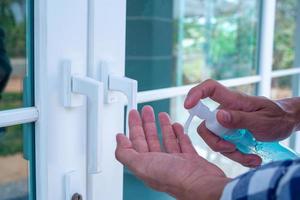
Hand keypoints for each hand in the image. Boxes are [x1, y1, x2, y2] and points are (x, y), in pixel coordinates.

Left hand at [115, 106, 229, 199]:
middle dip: (147, 123)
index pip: (137, 141)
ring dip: (162, 126)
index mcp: (147, 164)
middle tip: (146, 110)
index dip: (134, 126)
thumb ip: (126, 153)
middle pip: (150, 138)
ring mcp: (176, 161)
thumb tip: (118, 140)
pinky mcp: (190, 159)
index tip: (133, 114)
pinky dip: (178, 134)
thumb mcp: (142, 165)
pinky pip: (182, 143)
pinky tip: (176, 126)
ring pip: (166, 139)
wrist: (202, 185)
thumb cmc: (174, 179)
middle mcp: (160, 162)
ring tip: (161, 114)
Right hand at [184, 79, 298, 166]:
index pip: (210, 88)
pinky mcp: (231, 134)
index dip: (195, 94)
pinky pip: (225, 147)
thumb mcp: (262, 121)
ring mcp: (227, 124)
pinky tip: (252, 159)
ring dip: (231, 153)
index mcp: (233, 101)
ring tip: (252, 158)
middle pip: (206, 125)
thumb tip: (217, 116)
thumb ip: (240, 119)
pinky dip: (237, 156)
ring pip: (215, 140)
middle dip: (216, 142)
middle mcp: (226, 111)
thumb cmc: (277, 117)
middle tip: (233, 149)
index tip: (187, 106)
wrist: (286, 123)